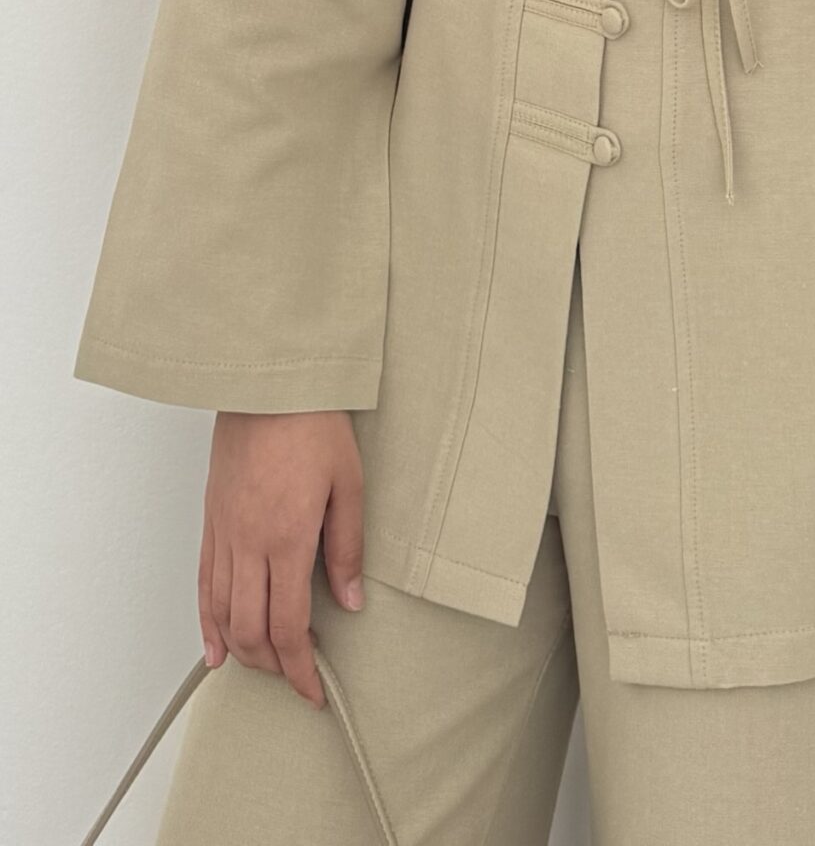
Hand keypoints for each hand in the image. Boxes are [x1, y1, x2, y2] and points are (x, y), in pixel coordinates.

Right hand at [198, 409, 365, 708]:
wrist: (267, 384)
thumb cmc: (312, 424)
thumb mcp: (348, 484)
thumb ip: (346, 547)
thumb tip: (350, 601)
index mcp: (286, 539)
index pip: (289, 626)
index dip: (300, 668)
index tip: (313, 691)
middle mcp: (248, 545)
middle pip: (251, 630)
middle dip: (273, 666)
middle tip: (296, 679)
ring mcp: (224, 534)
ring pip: (222, 614)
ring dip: (243, 651)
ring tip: (264, 668)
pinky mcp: (211, 521)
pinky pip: (203, 584)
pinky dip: (207, 622)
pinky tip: (215, 646)